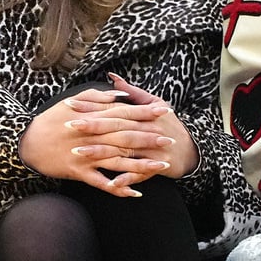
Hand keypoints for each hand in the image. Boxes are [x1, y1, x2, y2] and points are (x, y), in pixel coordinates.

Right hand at [18, 84, 182, 197]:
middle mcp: (92, 136)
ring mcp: (86, 155)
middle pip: (126, 136)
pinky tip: (135, 192)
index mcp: (92, 117)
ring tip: (162, 166)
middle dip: (150, 138)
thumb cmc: (51, 120)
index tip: (165, 110)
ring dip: (142, 164)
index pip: (124, 113)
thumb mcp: (73, 101)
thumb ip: (97, 97)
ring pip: (119, 160)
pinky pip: (102, 182)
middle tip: (171, 140)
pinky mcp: (79, 172)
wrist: (27, 142)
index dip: (146, 112)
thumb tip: (120, 95)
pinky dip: (118, 187)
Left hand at [64, 73, 199, 181]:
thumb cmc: (169, 125)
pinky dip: (127, 178)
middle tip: (69, 125)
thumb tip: (112, 77)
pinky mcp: (158, 166)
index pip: (113, 108)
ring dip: (102, 153)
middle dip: (93, 126)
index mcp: (144, 114)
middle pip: (117, 127)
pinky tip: (111, 183)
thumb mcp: (155, 104)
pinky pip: (140, 174)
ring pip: (124, 150)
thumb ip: (132, 92)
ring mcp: (153, 149)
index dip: (92, 106)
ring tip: (79, 153)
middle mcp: (147, 129)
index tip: (70, 105)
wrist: (191, 149)